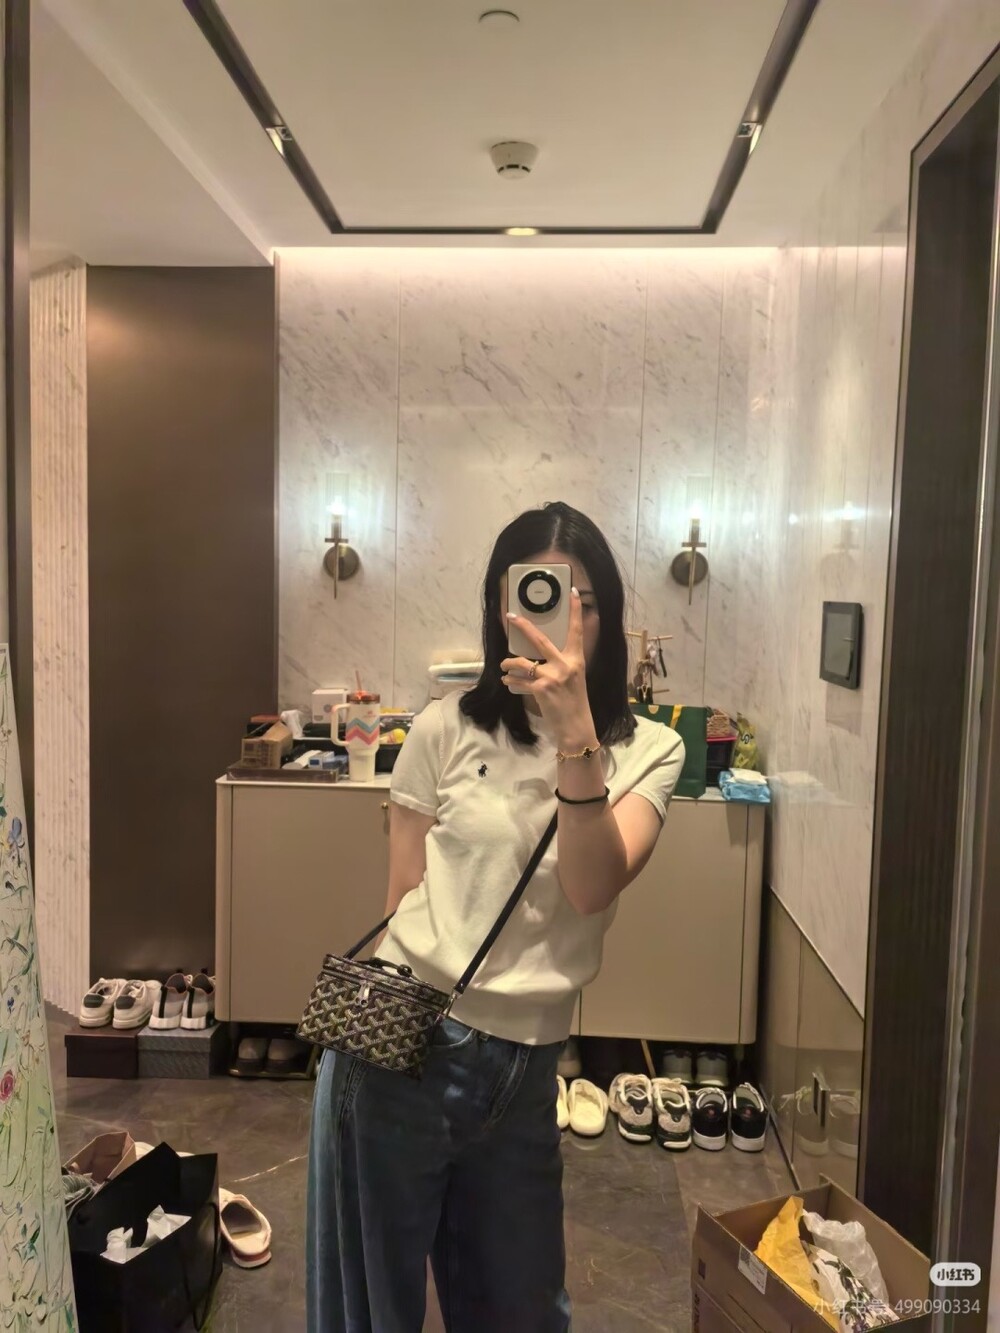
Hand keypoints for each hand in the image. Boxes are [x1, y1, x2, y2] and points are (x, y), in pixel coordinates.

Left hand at [501, 587, 598, 750]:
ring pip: (521, 662)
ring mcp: (553, 676)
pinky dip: (510, 681)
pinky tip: (508, 683)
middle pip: (539, 639)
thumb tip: (540, 658)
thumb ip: (562, 666)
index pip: (577, 631)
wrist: (576, 728)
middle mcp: (566, 665)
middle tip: (510, 616)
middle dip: (522, 626)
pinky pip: (518, 680)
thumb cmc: (575, 704)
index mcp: (576, 660)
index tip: (573, 593)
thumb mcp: (574, 680)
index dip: (575, 611)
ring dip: (508, 664)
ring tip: (504, 668)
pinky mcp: (541, 688)